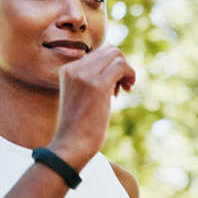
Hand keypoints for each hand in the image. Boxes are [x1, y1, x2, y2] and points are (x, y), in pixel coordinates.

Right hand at [47, 45, 135, 169]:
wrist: (70, 146)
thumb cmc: (78, 128)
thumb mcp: (81, 97)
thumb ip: (91, 80)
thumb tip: (117, 67)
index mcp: (67, 69)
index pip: (99, 54)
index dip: (112, 67)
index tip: (114, 87)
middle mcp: (74, 68)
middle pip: (110, 50)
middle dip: (121, 66)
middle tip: (122, 88)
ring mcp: (84, 75)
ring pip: (117, 55)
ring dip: (127, 71)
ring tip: (123, 90)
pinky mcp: (97, 85)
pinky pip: (122, 66)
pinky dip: (130, 74)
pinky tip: (127, 89)